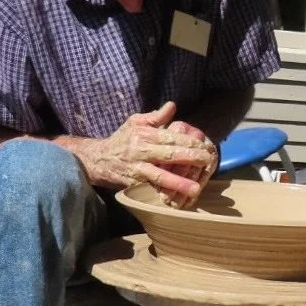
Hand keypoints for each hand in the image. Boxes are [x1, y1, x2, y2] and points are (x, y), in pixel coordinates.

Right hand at [80, 103, 215, 204]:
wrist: (97, 160)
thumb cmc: (122, 140)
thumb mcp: (135, 122)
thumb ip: (155, 116)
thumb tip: (173, 105)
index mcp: (144, 135)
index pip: (170, 137)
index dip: (189, 141)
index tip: (205, 144)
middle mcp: (141, 152)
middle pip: (169, 155)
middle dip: (190, 158)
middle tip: (208, 161)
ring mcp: (138, 170)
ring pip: (160, 176)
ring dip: (179, 183)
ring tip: (195, 188)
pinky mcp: (134, 185)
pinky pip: (153, 190)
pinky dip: (166, 195)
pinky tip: (180, 200)